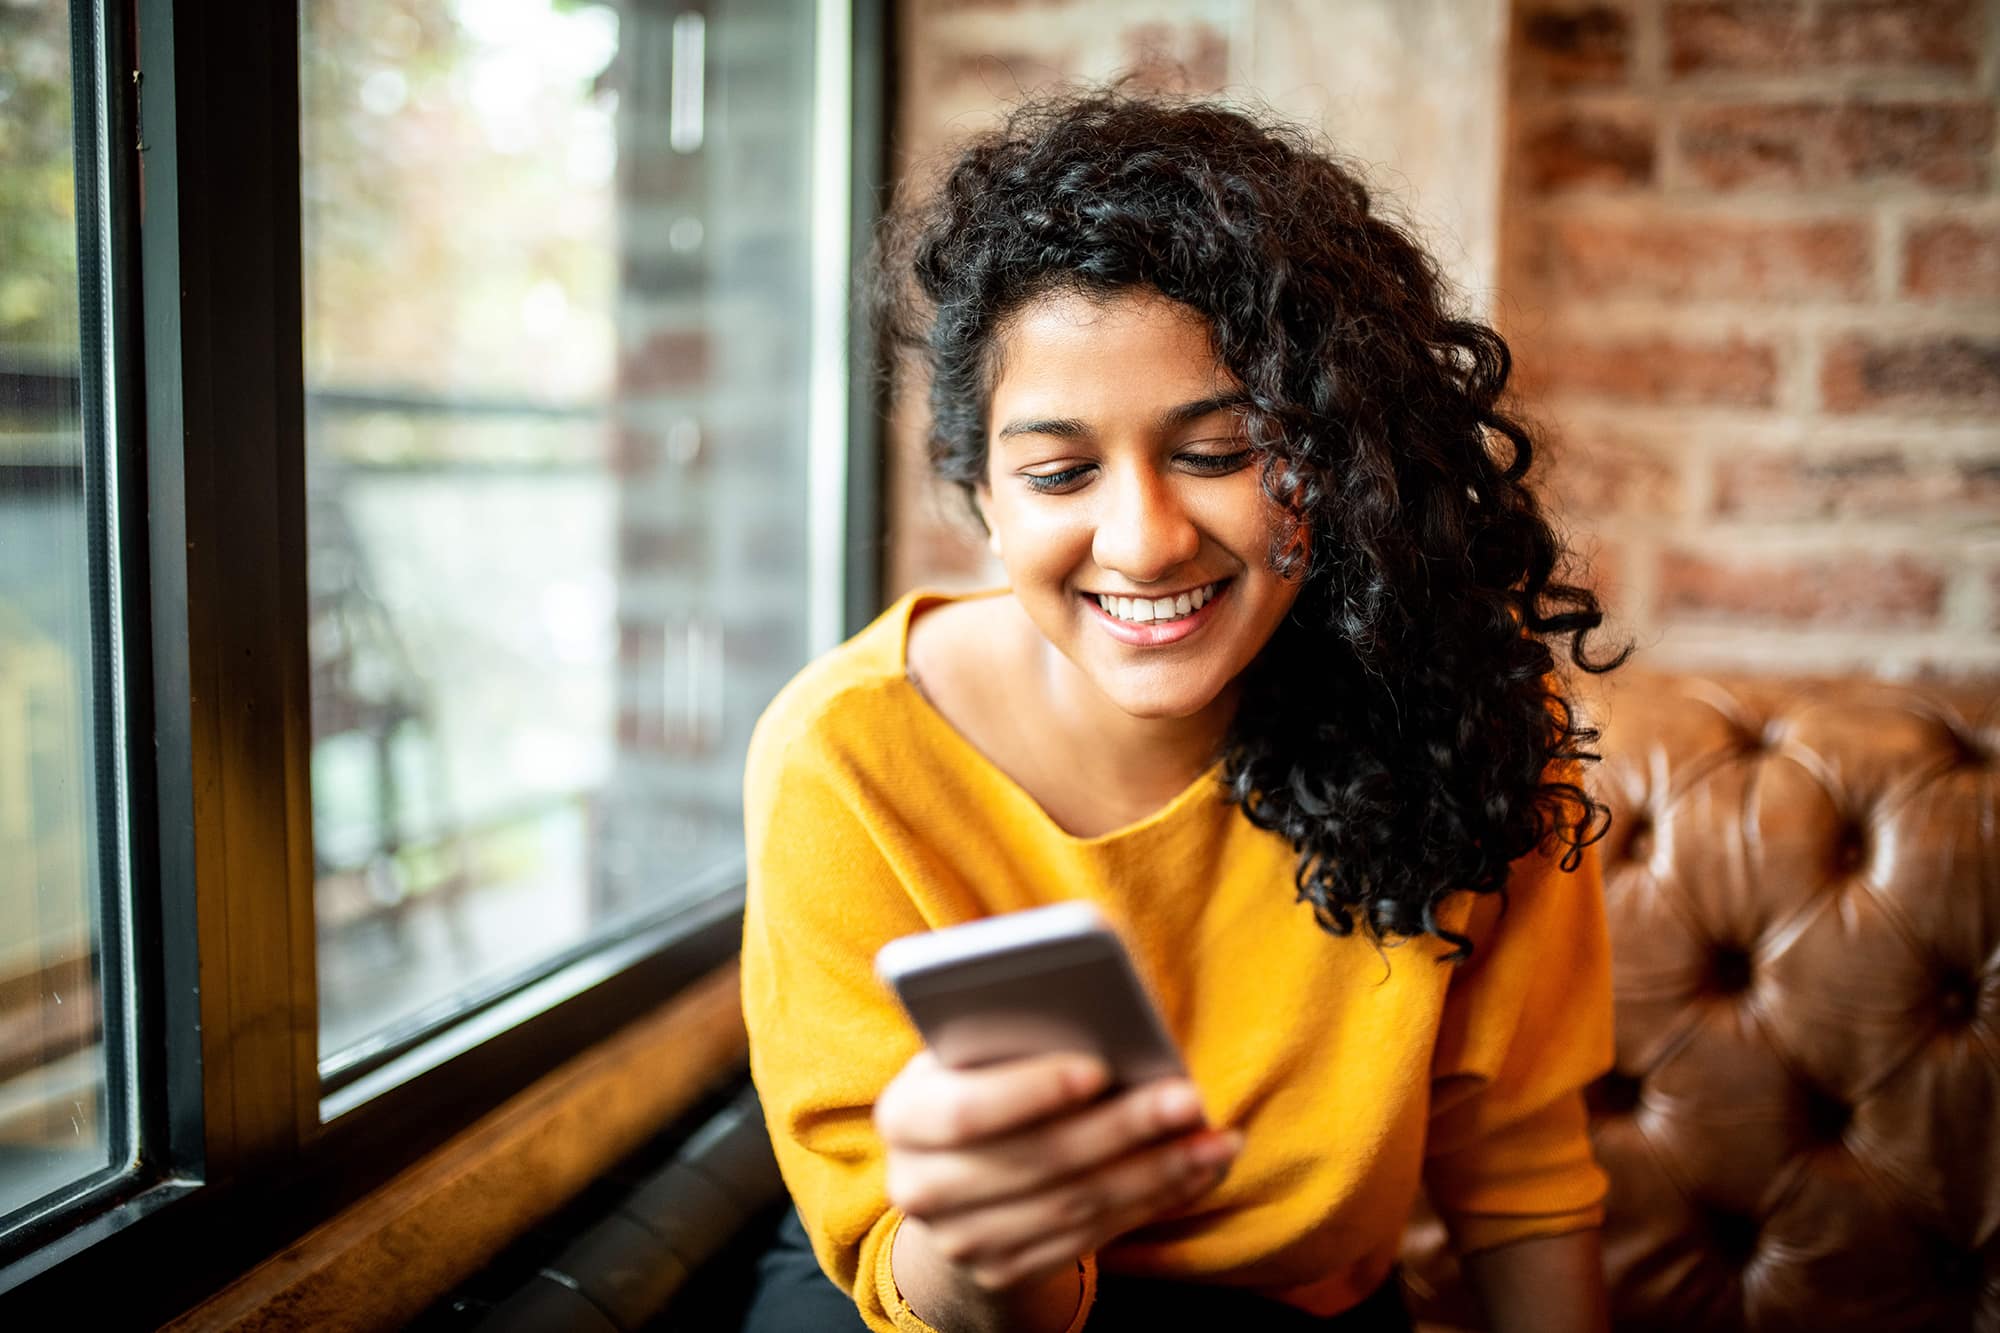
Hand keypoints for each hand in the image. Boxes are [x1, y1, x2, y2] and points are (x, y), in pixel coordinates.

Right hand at [874, 1049, 1240, 1294]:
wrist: (952, 1171)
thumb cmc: (981, 1076)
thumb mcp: (976, 1048)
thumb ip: (1014, 1031)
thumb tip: (1102, 1009)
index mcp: (903, 1115)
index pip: (965, 1111)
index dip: (1031, 1091)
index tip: (1098, 1067)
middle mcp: (919, 1187)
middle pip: (1035, 1162)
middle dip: (1121, 1129)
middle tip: (1188, 1098)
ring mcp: (960, 1239)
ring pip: (1073, 1206)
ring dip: (1156, 1172)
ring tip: (1216, 1138)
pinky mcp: (1003, 1271)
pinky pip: (1090, 1238)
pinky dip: (1152, 1201)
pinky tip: (1197, 1168)